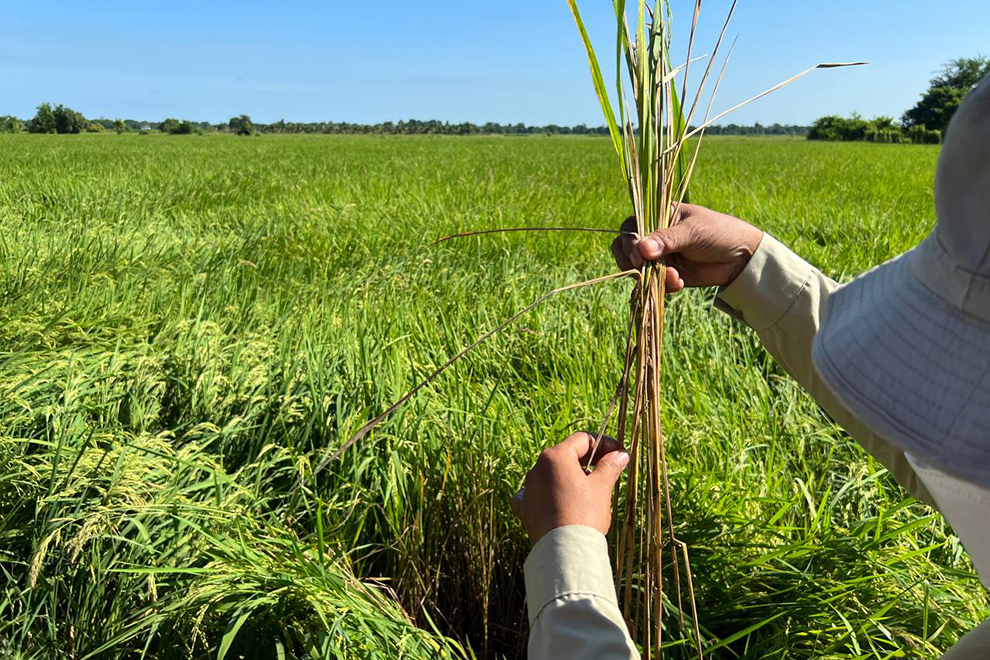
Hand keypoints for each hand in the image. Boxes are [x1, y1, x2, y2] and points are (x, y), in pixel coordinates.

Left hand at [511, 432, 629, 545]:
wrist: (565, 551)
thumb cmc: (584, 515)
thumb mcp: (601, 487)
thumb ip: (610, 466)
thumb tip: (620, 455)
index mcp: (555, 457)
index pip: (582, 440)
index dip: (602, 444)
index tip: (617, 454)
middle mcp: (536, 469)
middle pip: (565, 456)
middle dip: (588, 461)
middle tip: (608, 470)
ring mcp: (528, 489)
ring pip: (551, 475)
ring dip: (570, 478)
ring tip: (589, 491)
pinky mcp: (525, 509)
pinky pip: (536, 495)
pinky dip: (548, 495)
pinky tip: (558, 501)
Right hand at [611, 203, 763, 290]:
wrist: (742, 257)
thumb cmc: (719, 232)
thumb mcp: (692, 231)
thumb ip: (667, 239)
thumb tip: (641, 249)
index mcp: (659, 217)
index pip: (631, 227)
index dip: (629, 241)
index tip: (638, 254)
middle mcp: (656, 237)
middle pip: (628, 250)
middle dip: (634, 262)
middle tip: (644, 268)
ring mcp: (661, 257)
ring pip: (639, 270)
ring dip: (651, 276)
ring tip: (673, 277)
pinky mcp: (669, 275)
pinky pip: (654, 283)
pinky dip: (662, 286)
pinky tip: (679, 283)